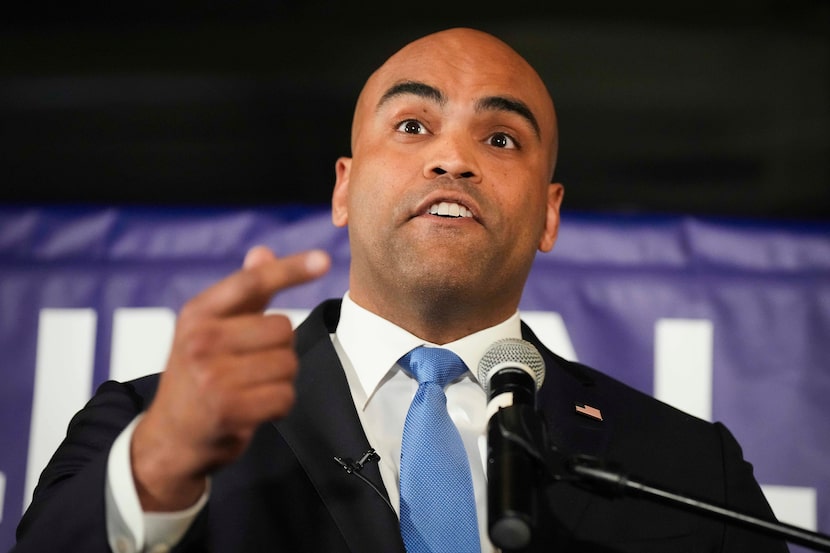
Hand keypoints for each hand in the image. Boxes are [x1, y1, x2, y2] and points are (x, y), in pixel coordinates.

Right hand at [130, 245, 329, 510]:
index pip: (252, 283)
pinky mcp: (228, 409)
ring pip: (288, 364)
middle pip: (283, 329)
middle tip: (253, 366)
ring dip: (281, 379)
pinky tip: (256, 408)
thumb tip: (263, 252)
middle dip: (280, 350)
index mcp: (198, 313)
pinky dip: (280, 405)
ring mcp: (212, 375)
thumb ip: (243, 295)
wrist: (170, 438)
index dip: (290, 269)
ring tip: (252, 388)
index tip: (322, 260)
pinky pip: (285, 396)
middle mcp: (201, 340)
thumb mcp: (209, 330)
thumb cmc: (197, 376)